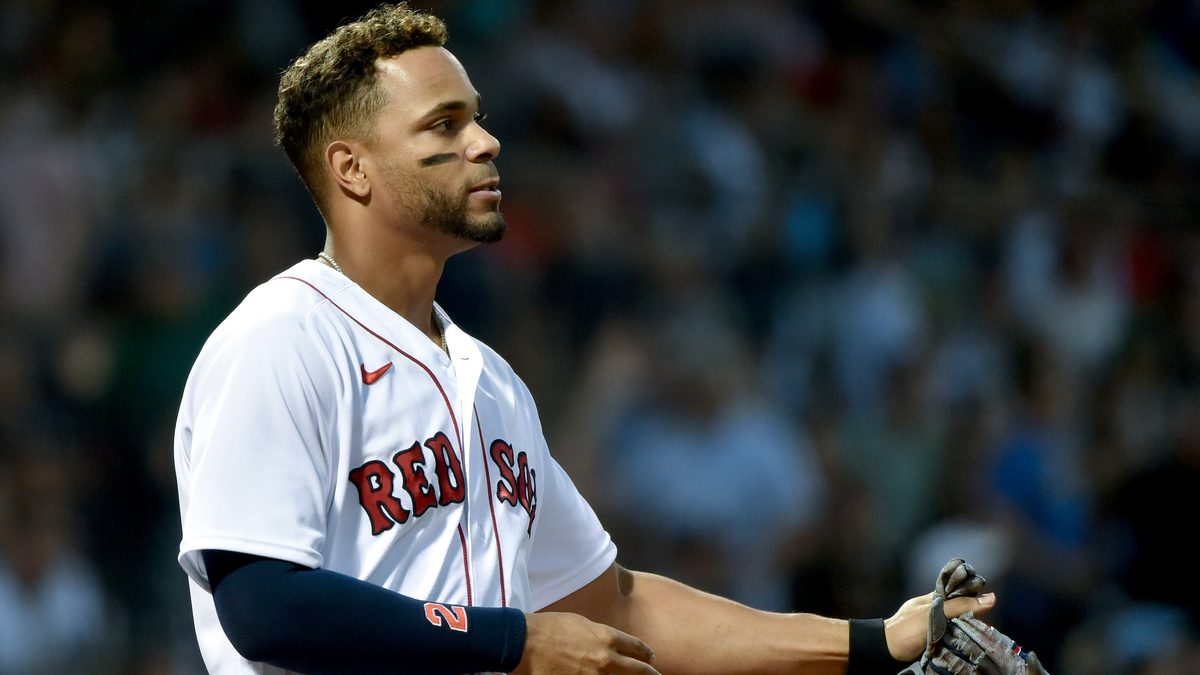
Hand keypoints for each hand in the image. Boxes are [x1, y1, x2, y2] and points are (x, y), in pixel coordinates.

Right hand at [511, 611, 659, 674]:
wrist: (526, 642)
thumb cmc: (549, 628)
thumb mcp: (580, 623)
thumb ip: (598, 634)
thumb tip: (609, 643)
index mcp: (606, 638)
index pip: (635, 648)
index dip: (645, 654)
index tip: (650, 657)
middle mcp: (605, 660)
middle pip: (637, 671)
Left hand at [883, 591, 995, 661]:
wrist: (887, 650)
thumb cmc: (907, 628)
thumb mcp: (934, 613)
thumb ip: (959, 605)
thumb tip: (991, 598)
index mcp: (935, 599)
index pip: (959, 592)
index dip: (974, 596)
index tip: (990, 604)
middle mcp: (937, 611)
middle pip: (962, 610)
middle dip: (975, 616)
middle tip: (987, 624)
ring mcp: (937, 626)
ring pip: (960, 625)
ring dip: (971, 630)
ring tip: (985, 634)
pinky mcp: (938, 641)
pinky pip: (955, 638)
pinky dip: (964, 641)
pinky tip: (974, 643)